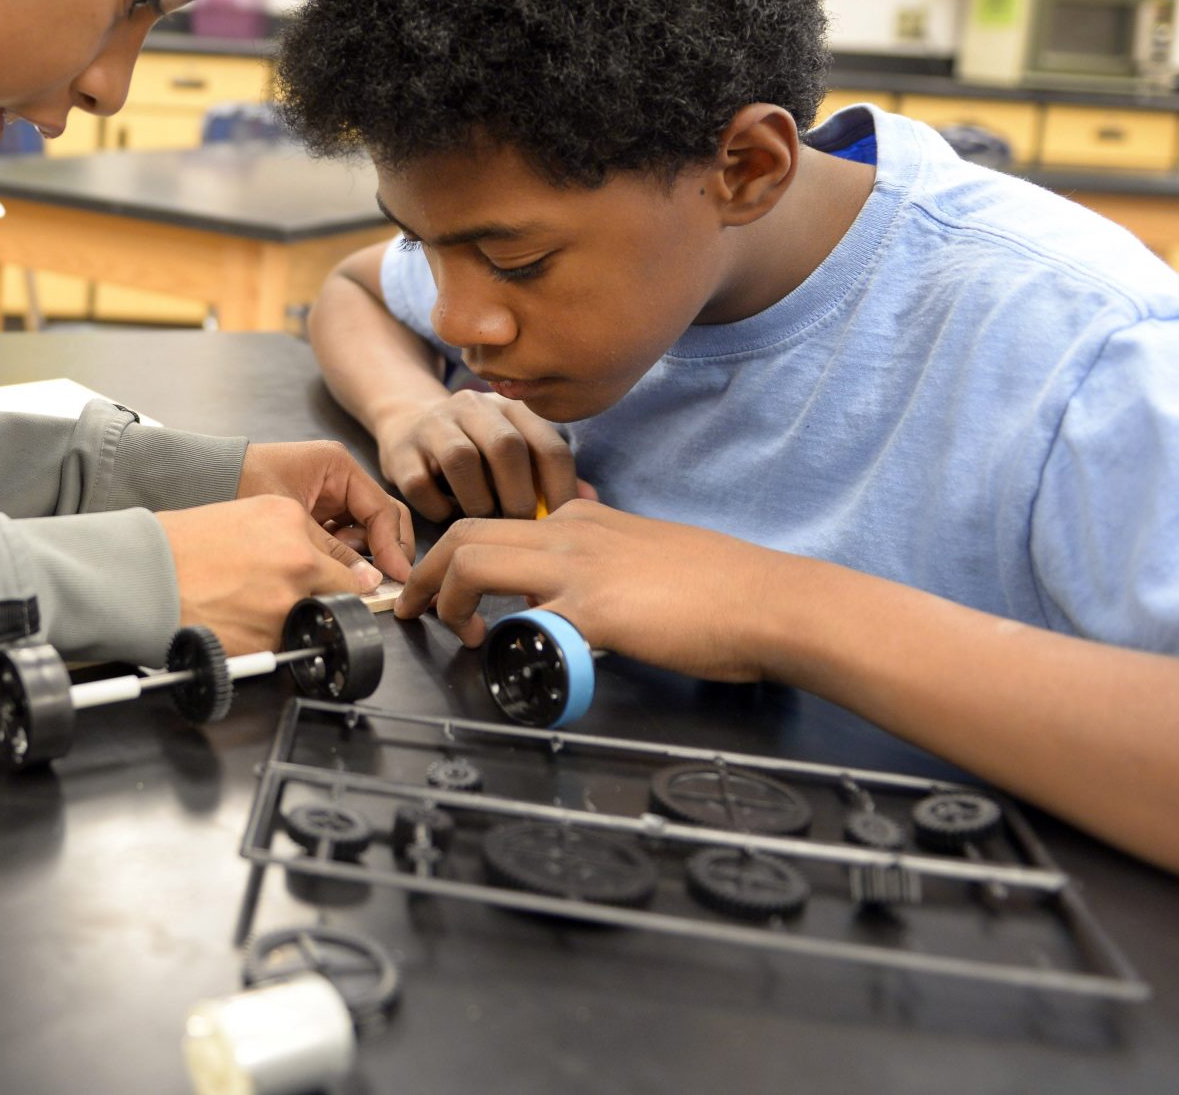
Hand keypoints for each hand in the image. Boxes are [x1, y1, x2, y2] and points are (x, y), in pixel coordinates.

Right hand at [158, 496, 380, 654]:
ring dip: (290, 620)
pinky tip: (236, 623)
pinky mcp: (271, 639)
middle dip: (319, 597)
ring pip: (310, 619)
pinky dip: (265, 640)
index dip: (329, 574)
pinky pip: (283, 645)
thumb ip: (284, 535)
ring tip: (246, 608)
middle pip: (338, 590)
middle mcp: (297, 558)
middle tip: (284, 598)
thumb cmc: (178, 545)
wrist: (144, 575)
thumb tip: (312, 560)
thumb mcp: (241, 515)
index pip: (338, 556)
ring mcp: (287, 602)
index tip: (326, 583)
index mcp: (289, 519)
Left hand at [237, 440, 415, 581]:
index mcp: (337, 466)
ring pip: (365, 531)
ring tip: (339, 564)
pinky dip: (342, 554)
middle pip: (382, 518)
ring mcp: (329, 497)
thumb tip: (368, 579)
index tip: (396, 574)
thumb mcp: (291, 517)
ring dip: (361, 554)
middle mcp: (339, 479)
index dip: (393, 545)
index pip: (382, 508)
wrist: (202, 480)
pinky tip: (325, 563)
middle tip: (382, 580)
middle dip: (385, 549)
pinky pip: (343, 538)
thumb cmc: (239, 482)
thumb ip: (332, 548)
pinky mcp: (317, 515)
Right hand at [373, 392, 577, 522]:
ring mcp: (434, 425)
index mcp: (513, 408)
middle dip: (518, 497)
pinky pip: (421, 484)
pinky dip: (438, 508)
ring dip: (478, 502)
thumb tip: (590, 504)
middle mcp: (474, 407)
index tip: (562, 526)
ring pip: (461, 460)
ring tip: (485, 524)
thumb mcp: (516, 454)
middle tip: (520, 530)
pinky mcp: (400, 450)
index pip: (549, 445)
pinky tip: (449, 515)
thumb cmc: (477, 451)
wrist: (409, 424)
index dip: (561, 490)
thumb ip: (551, 477)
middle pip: (506, 447)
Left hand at [393, 498, 802, 681]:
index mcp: (581, 517)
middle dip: (423, 573)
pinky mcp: (594, 610)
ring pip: (474, 561)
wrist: (769, 600)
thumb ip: (604, 559)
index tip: (440, 588)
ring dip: (445, 600)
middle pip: (464, 533)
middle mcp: (571, 531)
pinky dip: (508, 644)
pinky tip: (514, 662)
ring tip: (454, 635)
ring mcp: (579, 567)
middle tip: (409, 609)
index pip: (494, 522)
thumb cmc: (721, 587)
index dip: (453, 556)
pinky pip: (525, 623)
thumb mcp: (647, 552)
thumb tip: (578, 586)